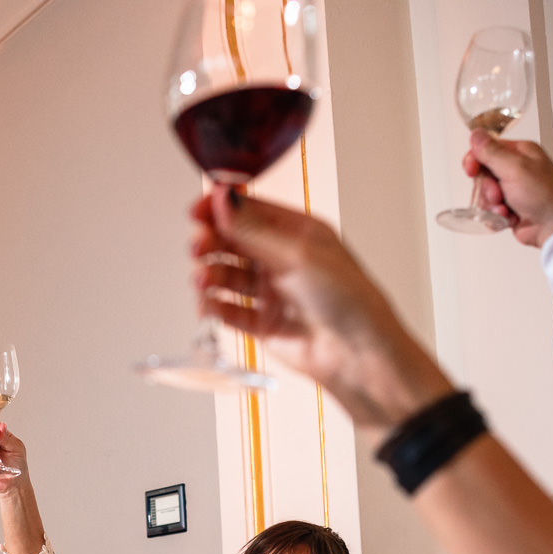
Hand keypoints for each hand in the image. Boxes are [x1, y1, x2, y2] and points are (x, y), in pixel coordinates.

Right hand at [191, 188, 453, 428]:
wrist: (357, 355)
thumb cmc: (349, 300)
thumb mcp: (298, 254)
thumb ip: (253, 228)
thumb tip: (223, 198)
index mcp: (295, 232)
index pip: (247, 210)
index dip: (218, 208)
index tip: (196, 212)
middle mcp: (280, 259)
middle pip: (230, 241)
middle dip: (209, 241)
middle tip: (199, 247)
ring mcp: (269, 291)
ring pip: (225, 275)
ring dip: (208, 274)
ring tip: (203, 280)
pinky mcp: (261, 322)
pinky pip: (227, 309)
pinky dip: (213, 305)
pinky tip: (208, 304)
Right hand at [463, 131, 552, 247]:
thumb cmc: (545, 196)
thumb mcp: (515, 168)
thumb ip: (492, 152)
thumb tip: (476, 134)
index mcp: (520, 152)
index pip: (486, 149)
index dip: (475, 160)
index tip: (471, 171)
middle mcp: (516, 168)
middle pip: (482, 174)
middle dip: (487, 188)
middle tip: (498, 193)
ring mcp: (512, 188)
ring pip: (484, 193)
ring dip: (491, 204)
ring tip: (506, 208)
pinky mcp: (508, 205)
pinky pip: (489, 209)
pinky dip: (495, 214)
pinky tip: (509, 215)